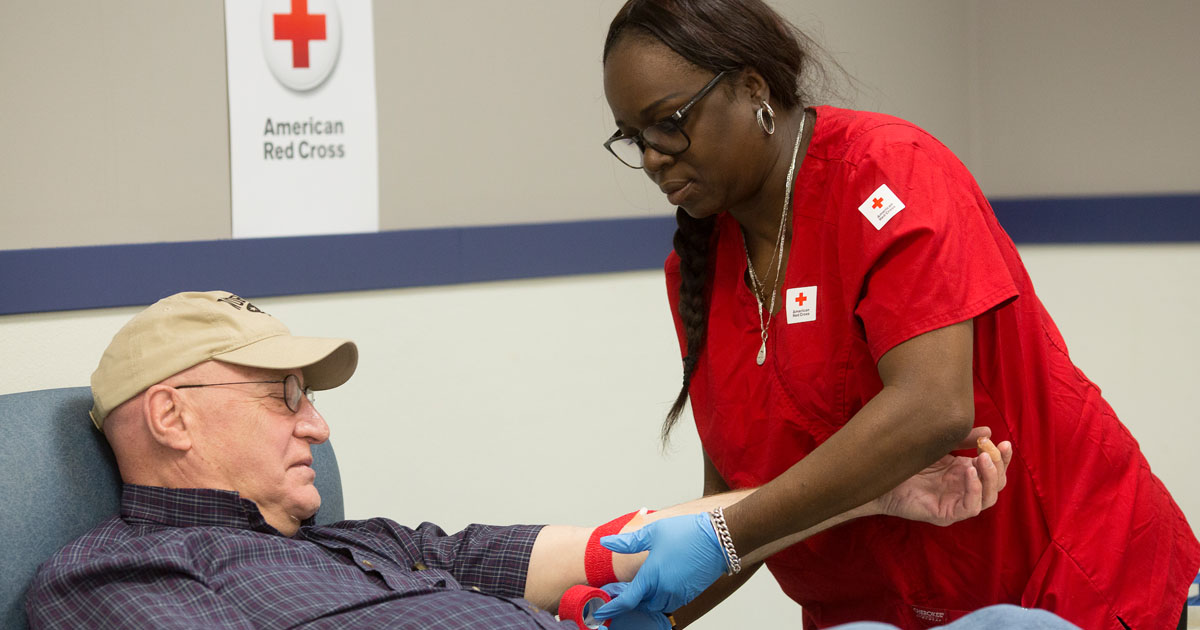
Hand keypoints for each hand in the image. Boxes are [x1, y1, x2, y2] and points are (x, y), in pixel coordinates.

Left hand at [592, 513, 725, 619]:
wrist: (719, 538)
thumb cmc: (686, 532)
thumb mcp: (652, 532)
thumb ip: (627, 542)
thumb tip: (606, 542)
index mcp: (652, 576)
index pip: (627, 600)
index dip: (612, 608)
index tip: (601, 613)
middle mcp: (665, 589)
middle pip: (641, 605)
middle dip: (629, 600)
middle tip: (618, 590)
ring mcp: (679, 593)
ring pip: (657, 605)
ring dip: (646, 599)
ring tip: (638, 586)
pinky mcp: (690, 593)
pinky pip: (670, 602)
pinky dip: (660, 598)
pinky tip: (658, 583)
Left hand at [874, 426, 1012, 525]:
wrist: (879, 477)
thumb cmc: (906, 463)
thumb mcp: (938, 447)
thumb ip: (961, 440)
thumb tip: (988, 432)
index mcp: (965, 474)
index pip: (994, 470)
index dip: (1002, 458)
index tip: (1005, 443)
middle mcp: (964, 490)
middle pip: (996, 484)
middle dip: (999, 466)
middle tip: (991, 450)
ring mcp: (956, 503)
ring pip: (988, 498)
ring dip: (989, 477)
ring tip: (983, 458)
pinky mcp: (947, 514)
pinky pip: (970, 507)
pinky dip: (974, 490)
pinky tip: (969, 473)